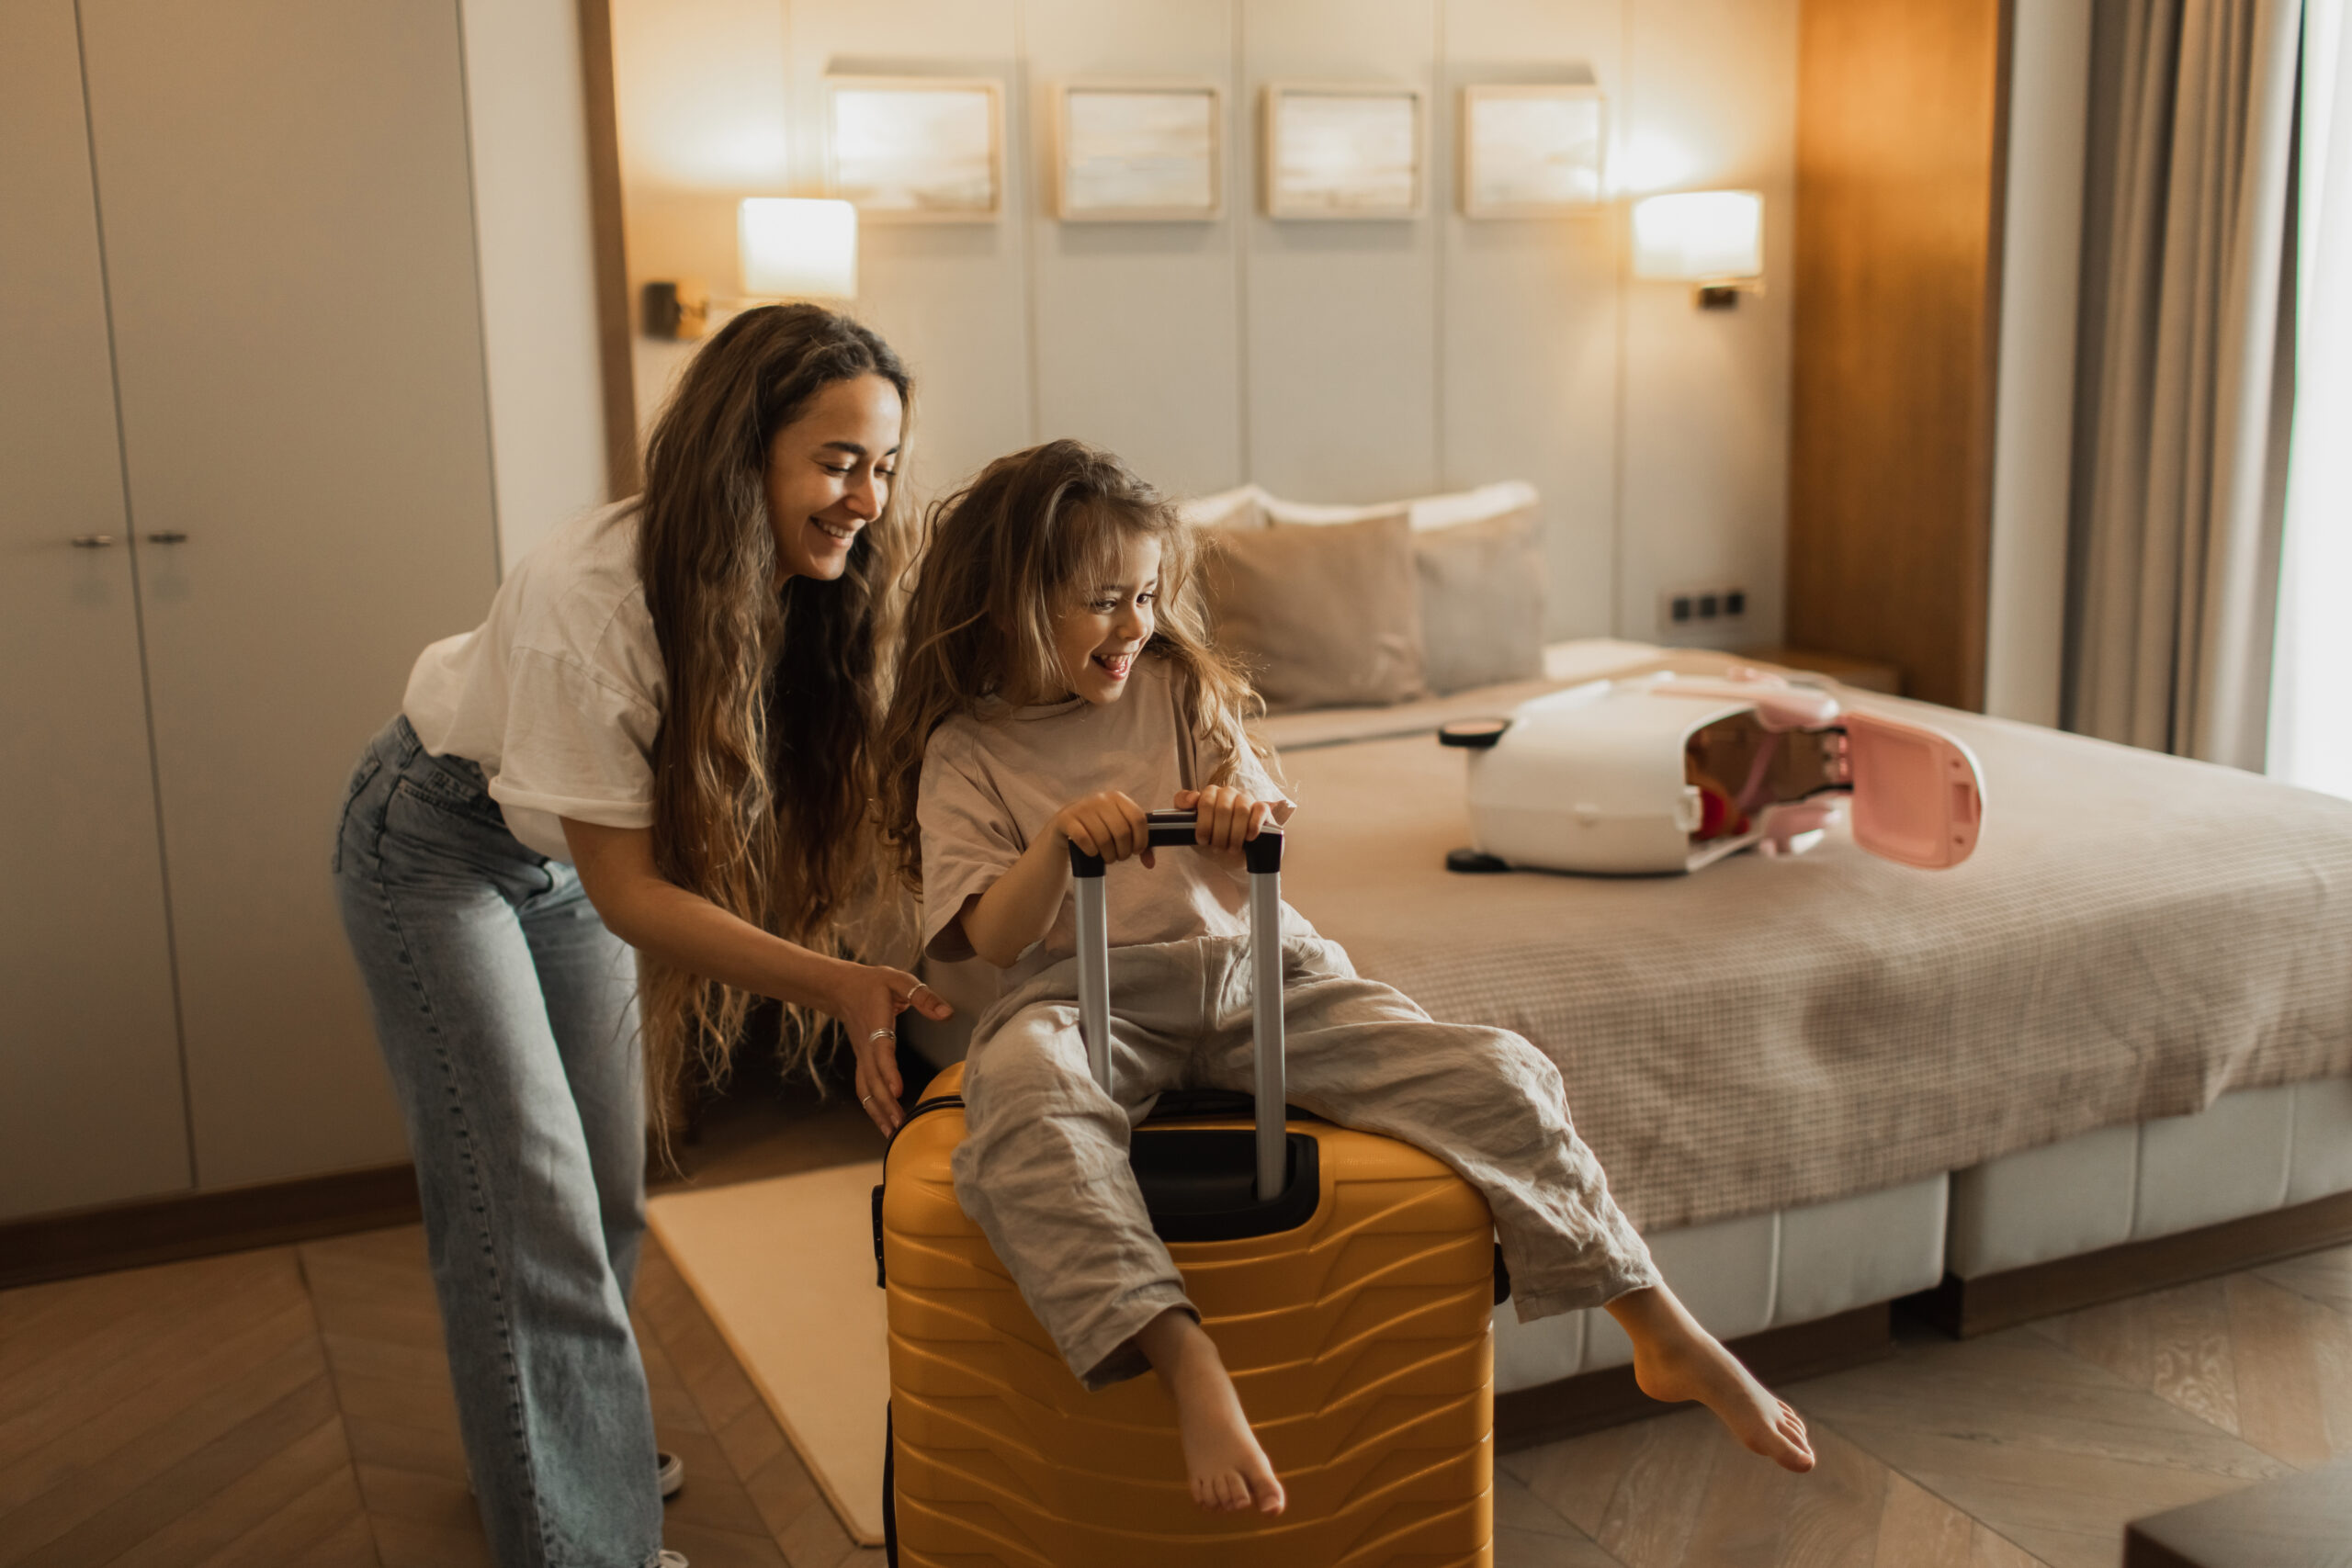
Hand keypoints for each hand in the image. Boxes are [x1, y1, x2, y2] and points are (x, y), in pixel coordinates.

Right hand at [826, 962, 953, 1135]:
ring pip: (866, 1089)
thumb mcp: (900, 980)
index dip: (888, 1071)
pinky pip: (865, 1088)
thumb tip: (946, 1013)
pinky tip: (884, 1123)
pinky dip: (872, 1107)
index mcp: (876, 1025)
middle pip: (872, 1079)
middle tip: (900, 1125)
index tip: (897, 1091)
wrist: (842, 988)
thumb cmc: (875, 983)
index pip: (881, 1051)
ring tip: (893, 1132)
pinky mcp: (863, 1062)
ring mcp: (862, 1056)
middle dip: (885, 1103)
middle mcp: (866, 1046)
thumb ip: (923, 996)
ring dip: (878, 1111)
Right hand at [1051, 789, 1155, 869]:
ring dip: (1108, 855)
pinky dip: (1091, 851)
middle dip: (1123, 851)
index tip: (1136, 850)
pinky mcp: (1066, 819)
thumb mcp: (1117, 832)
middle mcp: (1100, 799)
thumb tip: (1150, 863)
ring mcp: (1082, 808)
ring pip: (1103, 838)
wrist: (1064, 828)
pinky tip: (1092, 853)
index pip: (1138, 818)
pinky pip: (1084, 839)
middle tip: (1119, 857)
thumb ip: (1138, 845)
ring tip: (1108, 858)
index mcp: (1117, 798)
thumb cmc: (1098, 831)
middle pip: (1122, 831)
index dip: (1141, 839)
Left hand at [1173, 786, 1271, 865]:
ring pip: (1241, 810)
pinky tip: (1248, 838)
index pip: (1206, 801)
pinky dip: (1253, 826)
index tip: (1202, 840)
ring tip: (1231, 848)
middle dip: (1219, 833)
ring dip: (1235, 834)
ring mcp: (1246, 798)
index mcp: (1209, 794)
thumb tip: (1193, 798)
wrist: (1232, 853)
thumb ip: (1183, 806)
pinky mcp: (1262, 808)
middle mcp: (1228, 792)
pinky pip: (1259, 810)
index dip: (1204, 823)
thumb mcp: (1191, 826)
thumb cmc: (1211, 837)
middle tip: (1218, 848)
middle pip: (1223, 808)